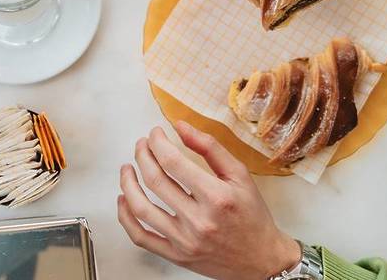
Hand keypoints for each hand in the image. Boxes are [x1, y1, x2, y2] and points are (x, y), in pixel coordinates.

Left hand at [117, 122, 299, 279]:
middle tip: (141, 145)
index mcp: (217, 197)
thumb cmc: (252, 216)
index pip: (173, 162)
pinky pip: (140, 237)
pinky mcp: (176, 256)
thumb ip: (210, 148)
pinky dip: (125, 217)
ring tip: (127, 168)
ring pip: (141, 209)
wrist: (262, 259)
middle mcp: (199, 220)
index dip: (158, 142)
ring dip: (127, 183)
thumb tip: (181, 127)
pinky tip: (124, 199)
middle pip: (155, 181)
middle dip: (142, 156)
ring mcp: (185, 241)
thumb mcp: (240, 175)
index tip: (155, 133)